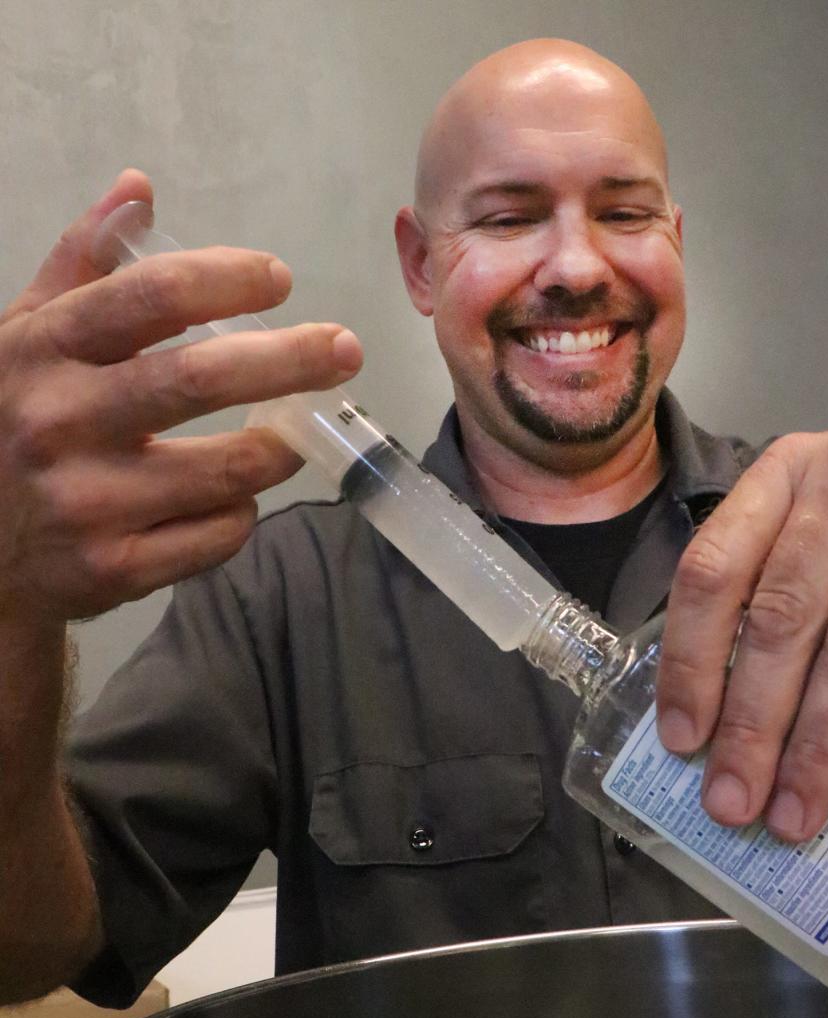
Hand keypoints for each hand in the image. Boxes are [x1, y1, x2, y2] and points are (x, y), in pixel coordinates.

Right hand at [0, 169, 362, 620]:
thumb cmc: (10, 425)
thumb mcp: (22, 340)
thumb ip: (79, 265)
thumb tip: (137, 188)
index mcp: (42, 350)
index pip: (151, 297)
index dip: (228, 279)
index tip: (277, 280)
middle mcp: (61, 424)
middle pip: (202, 379)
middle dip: (292, 359)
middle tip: (344, 350)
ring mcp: (88, 504)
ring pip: (231, 469)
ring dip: (279, 446)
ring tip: (292, 432)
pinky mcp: (116, 569)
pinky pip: (220, 534)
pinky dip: (243, 511)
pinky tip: (230, 497)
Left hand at [656, 413, 827, 840]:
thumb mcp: (817, 525)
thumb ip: (768, 593)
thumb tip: (712, 726)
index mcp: (788, 470)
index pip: (715, 570)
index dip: (690, 662)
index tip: (682, 741)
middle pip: (782, 616)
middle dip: (753, 725)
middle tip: (733, 803)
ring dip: (820, 743)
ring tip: (795, 813)